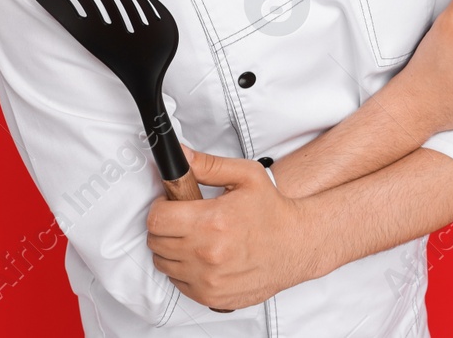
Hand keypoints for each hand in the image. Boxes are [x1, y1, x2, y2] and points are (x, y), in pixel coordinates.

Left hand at [146, 145, 326, 311]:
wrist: (296, 246)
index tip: (172, 204)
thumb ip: (208, 165)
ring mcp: (207, 279)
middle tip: (185, 219)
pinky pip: (177, 282)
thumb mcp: (245, 176)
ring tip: (196, 237)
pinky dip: (184, 269)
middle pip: (156, 242)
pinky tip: (204, 257)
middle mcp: (206, 254)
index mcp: (212, 222)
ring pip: (164, 263)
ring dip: (173, 249)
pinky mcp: (210, 296)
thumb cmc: (273, 212)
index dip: (161, 207)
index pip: (157, 219)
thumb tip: (180, 156)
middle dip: (166, 226)